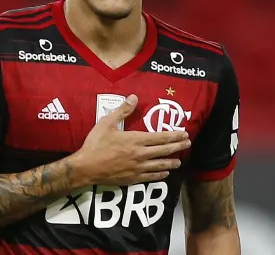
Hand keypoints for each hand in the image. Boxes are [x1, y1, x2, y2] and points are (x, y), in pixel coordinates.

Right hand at [72, 94, 190, 185]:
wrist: (86, 167)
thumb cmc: (95, 144)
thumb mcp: (106, 123)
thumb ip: (122, 111)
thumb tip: (134, 97)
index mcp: (135, 140)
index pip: (160, 137)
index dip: (174, 135)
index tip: (184, 133)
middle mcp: (140, 154)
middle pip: (164, 150)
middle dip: (177, 146)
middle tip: (188, 144)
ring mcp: (138, 168)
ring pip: (160, 165)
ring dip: (171, 162)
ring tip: (179, 161)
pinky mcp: (133, 178)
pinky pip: (151, 177)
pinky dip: (160, 175)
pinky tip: (165, 174)